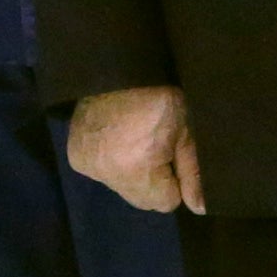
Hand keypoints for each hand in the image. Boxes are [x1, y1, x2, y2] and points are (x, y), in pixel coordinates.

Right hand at [68, 85, 201, 214]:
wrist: (119, 68)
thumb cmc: (160, 96)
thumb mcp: (186, 132)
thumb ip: (193, 173)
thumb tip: (199, 209)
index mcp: (138, 171)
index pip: (165, 202)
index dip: (175, 181)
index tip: (173, 154)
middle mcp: (109, 175)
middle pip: (142, 199)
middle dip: (153, 181)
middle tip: (155, 145)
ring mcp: (89, 167)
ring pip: (122, 187)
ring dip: (131, 173)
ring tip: (134, 140)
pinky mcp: (76, 157)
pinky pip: (102, 174)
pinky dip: (111, 162)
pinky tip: (115, 139)